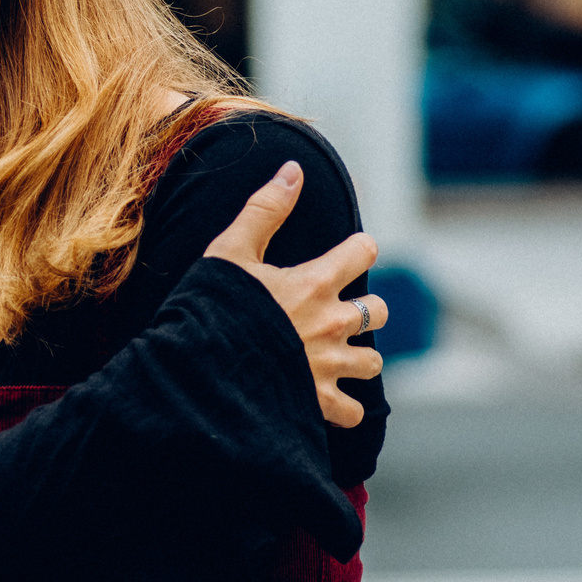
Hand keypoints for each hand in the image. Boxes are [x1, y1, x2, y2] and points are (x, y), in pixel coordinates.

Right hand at [203, 161, 385, 428]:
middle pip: (379, 310)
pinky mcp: (319, 403)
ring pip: (373, 361)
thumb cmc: (212, 308)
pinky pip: (353, 411)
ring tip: (336, 358)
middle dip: (366, 310)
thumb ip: (264, 210)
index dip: (358, 250)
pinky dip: (344, 408)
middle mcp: (332, 324)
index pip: (364, 252)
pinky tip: (327, 400)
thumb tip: (293, 170)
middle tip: (338, 312)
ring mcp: (329, 366)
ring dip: (359, 358)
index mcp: (315, 283)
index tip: (348, 254)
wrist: (201, 371)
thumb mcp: (230, 252)